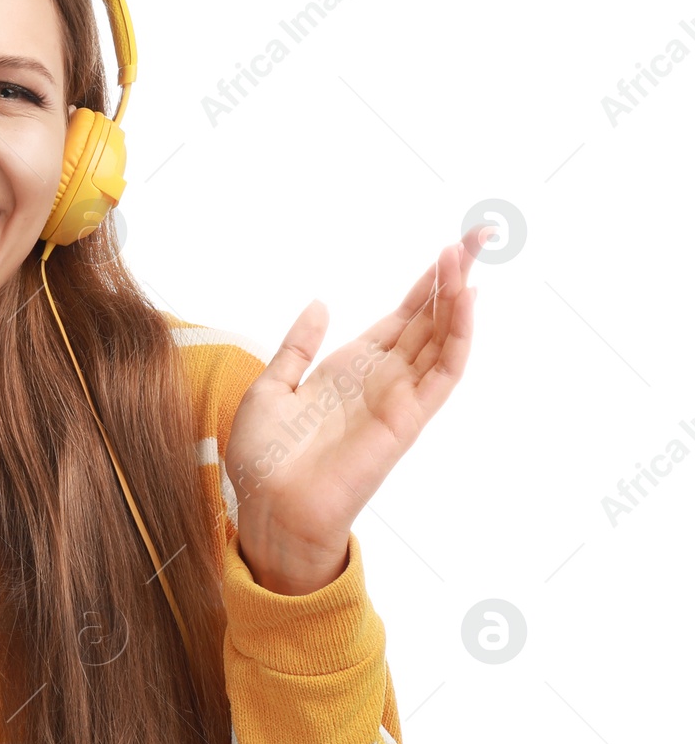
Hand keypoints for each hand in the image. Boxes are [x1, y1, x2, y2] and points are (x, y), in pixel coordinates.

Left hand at [223, 224, 488, 594]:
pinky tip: (466, 298)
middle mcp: (380, 380)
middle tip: (478, 235)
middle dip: (453, 278)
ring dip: (458, 297)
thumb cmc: (264, 461)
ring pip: (442, 339)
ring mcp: (398, 397)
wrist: (269, 508)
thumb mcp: (271, 388)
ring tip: (469, 254)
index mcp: (349, 370)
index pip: (400, 319)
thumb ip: (298, 347)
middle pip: (429, 321)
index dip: (424, 286)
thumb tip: (321, 304)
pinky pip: (444, 371)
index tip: (449, 249)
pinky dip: (459, 334)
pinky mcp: (408, 418)